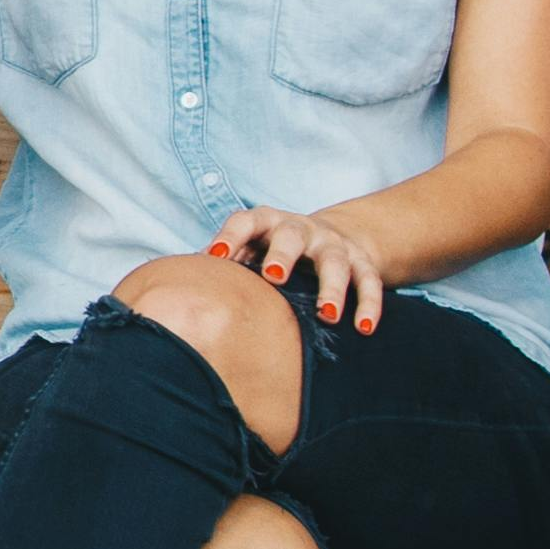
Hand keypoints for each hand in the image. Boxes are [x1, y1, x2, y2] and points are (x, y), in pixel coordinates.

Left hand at [207, 206, 388, 334]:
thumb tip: (180, 288)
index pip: (246, 220)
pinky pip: (369, 281)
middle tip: (273, 277)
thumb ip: (225, 264)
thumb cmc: (275, 252)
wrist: (334, 237)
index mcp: (268, 223)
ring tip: (327, 315)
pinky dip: (369, 304)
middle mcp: (302, 229)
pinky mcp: (362, 262)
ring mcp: (334, 245)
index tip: (217, 255)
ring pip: (336, 262)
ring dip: (332, 287)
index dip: (232, 236)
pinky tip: (365, 328)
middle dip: (283, 255)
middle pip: (292, 236)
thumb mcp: (252, 250)